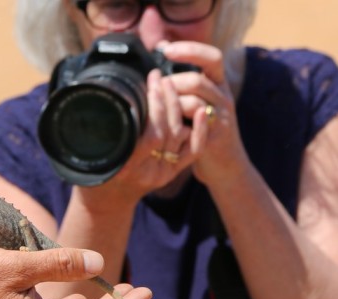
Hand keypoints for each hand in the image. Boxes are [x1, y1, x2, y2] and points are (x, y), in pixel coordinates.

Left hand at [161, 42, 249, 185]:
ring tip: (160, 110)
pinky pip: (194, 127)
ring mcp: (221, 119)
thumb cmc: (202, 130)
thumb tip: (162, 48)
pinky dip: (178, 123)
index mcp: (219, 85)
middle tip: (156, 91)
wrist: (226, 166)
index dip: (190, 50)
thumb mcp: (198, 100)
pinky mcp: (214, 139)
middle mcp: (223, 98)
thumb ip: (184, 79)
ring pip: (194, 102)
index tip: (165, 49)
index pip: (211, 57)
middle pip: (197, 80)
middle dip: (171, 83)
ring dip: (171, 104)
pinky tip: (167, 125)